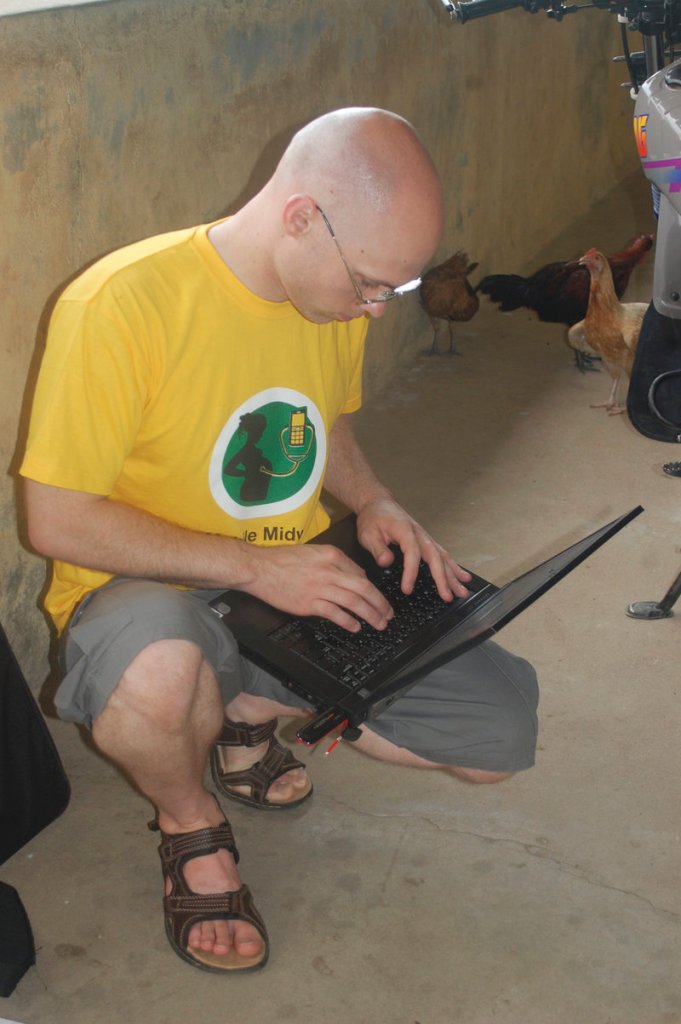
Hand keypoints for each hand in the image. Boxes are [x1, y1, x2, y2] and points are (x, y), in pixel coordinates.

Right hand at [244, 542, 393, 632]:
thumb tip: (350, 577)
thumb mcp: (312, 552)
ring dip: (370, 615)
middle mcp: (329, 571)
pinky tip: (355, 627)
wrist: (259, 568)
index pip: (360, 573)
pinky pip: (336, 614)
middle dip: (380, 604)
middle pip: (364, 588)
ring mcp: (320, 587)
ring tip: (378, 624)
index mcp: (332, 555)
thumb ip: (332, 563)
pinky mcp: (310, 603)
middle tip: (388, 614)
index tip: (377, 598)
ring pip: (354, 602)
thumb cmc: (281, 560)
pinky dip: (349, 622)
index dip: (372, 589)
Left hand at [356, 498, 471, 601]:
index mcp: (405, 530)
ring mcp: (426, 537)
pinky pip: (443, 555)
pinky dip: (454, 567)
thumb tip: (385, 562)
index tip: (407, 589)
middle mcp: (420, 534)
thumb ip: (377, 548)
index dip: (411, 572)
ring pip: (443, 557)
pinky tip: (462, 577)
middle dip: (443, 578)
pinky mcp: (427, 541)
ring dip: (454, 575)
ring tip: (462, 591)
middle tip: (447, 597)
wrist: (379, 503)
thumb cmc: (373, 517)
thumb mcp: (367, 533)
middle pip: (435, 557)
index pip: (412, 553)